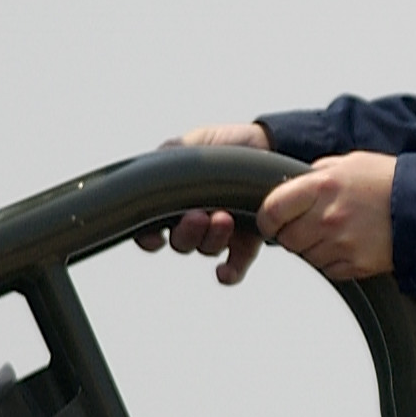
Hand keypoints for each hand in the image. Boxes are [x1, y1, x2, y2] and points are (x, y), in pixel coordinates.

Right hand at [138, 123, 274, 283]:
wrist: (267, 144)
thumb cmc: (223, 147)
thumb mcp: (190, 145)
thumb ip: (166, 158)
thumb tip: (149, 168)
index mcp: (174, 201)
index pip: (151, 229)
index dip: (148, 237)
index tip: (155, 234)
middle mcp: (194, 222)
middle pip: (180, 242)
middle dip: (187, 232)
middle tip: (199, 216)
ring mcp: (221, 233)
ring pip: (207, 249)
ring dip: (212, 239)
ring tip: (224, 218)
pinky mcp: (247, 241)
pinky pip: (235, 266)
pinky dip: (229, 272)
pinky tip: (224, 271)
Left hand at [256, 151, 396, 282]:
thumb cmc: (390, 181)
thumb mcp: (349, 163)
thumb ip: (317, 173)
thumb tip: (293, 183)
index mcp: (323, 185)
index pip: (273, 209)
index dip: (267, 218)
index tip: (270, 220)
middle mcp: (329, 216)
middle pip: (286, 239)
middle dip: (291, 233)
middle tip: (307, 225)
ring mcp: (342, 243)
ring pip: (306, 256)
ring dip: (313, 247)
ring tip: (336, 231)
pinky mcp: (355, 265)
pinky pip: (328, 270)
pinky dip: (332, 261)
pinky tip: (349, 244)